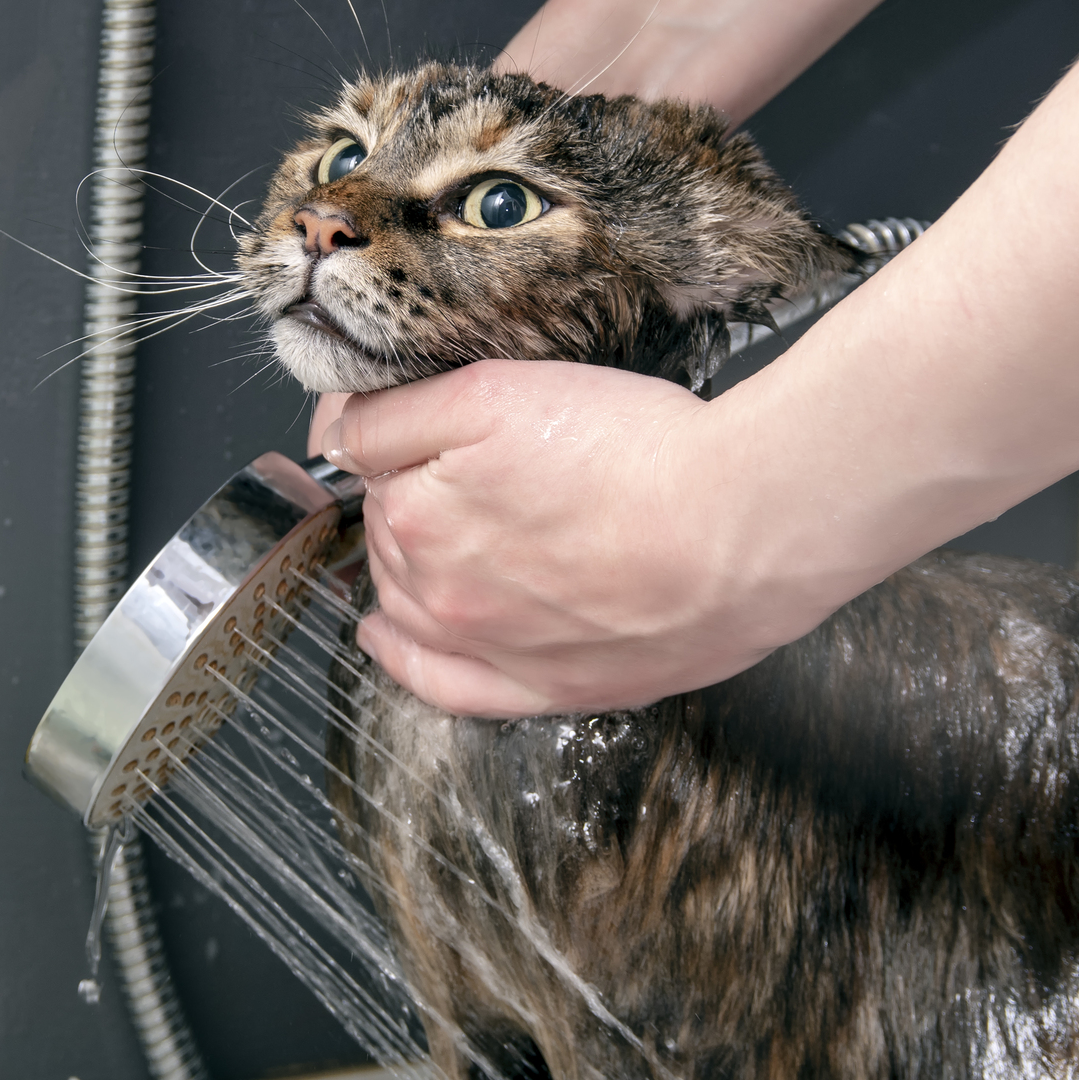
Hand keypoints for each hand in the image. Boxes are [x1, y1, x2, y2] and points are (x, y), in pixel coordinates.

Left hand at [321, 361, 835, 715]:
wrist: (748, 529)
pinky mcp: (542, 688)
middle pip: (388, 533)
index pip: (369, 464)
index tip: (407, 420)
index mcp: (416, 517)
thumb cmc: (640, 453)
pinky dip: (402, 659)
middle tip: (468, 465)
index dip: (393, 433)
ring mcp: (486, 649)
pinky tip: (383, 639)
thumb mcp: (494, 392)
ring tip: (434, 535)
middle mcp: (436, 592)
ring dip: (405, 566)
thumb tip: (330, 430)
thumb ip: (395, 414)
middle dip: (409, 494)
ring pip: (406, 602)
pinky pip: (442, 684)